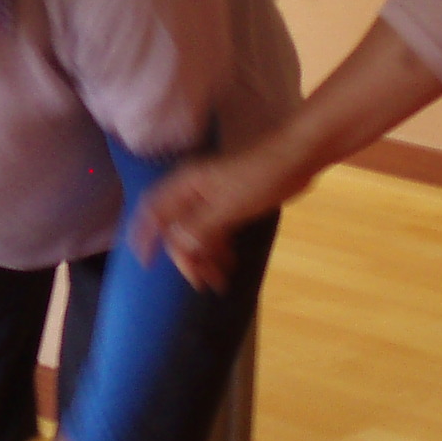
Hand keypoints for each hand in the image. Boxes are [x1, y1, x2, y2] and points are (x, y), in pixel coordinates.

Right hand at [136, 141, 299, 290]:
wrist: (296, 158)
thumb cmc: (260, 177)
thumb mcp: (227, 206)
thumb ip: (198, 227)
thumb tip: (176, 247)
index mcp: (185, 186)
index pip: (153, 212)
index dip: (144, 236)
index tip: (146, 263)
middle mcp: (193, 191)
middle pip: (177, 228)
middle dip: (185, 257)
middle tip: (200, 282)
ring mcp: (212, 198)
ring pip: (198, 232)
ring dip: (204, 256)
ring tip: (218, 281)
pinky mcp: (231, 203)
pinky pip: (215, 231)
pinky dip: (218, 249)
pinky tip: (228, 264)